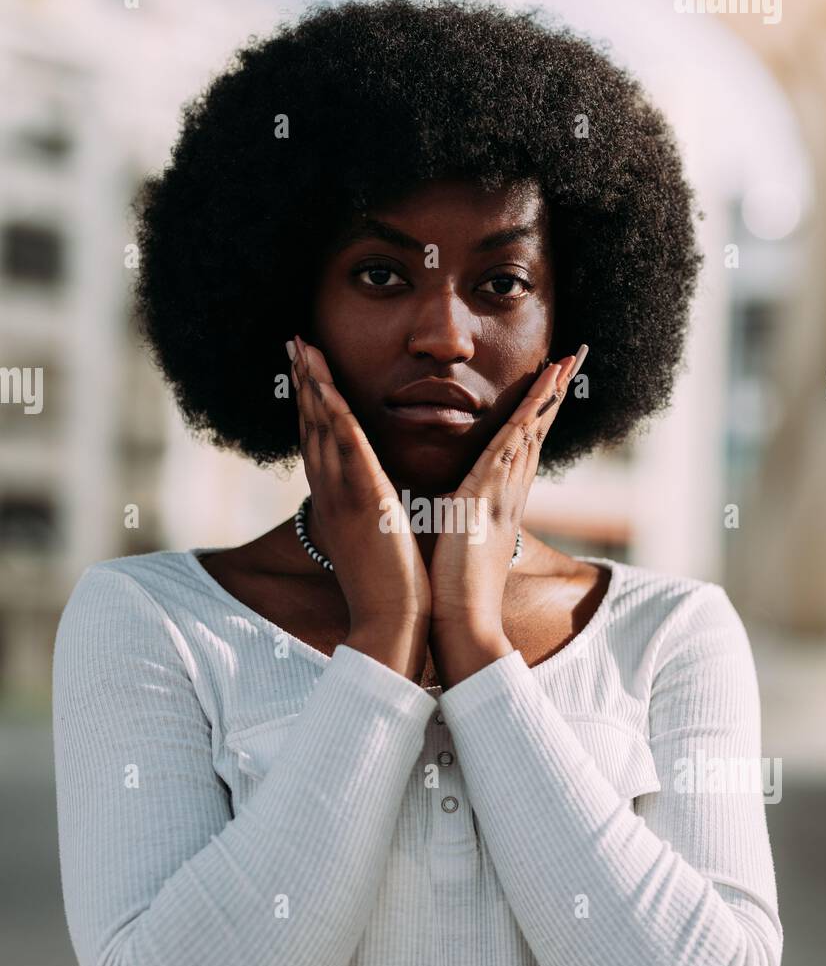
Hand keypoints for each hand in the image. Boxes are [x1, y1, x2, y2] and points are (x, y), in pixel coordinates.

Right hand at [288, 335, 431, 641]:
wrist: (390, 623)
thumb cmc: (390, 589)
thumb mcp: (376, 541)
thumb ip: (371, 514)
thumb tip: (377, 500)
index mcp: (336, 502)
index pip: (318, 442)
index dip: (311, 404)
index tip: (307, 370)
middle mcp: (332, 494)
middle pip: (312, 426)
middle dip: (304, 382)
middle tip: (296, 342)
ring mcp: (344, 496)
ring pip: (322, 428)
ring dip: (313, 385)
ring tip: (304, 347)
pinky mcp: (364, 500)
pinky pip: (346, 448)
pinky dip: (334, 415)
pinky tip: (327, 387)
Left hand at [428, 346, 588, 668]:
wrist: (460, 624)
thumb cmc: (451, 589)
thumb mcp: (454, 537)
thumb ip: (458, 514)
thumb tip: (448, 502)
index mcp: (499, 501)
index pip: (521, 445)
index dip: (536, 411)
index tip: (550, 379)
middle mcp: (509, 494)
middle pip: (537, 431)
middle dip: (554, 392)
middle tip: (576, 355)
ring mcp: (503, 496)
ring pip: (530, 434)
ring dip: (547, 396)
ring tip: (564, 361)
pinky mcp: (487, 501)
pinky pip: (509, 451)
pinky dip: (524, 421)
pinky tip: (535, 395)